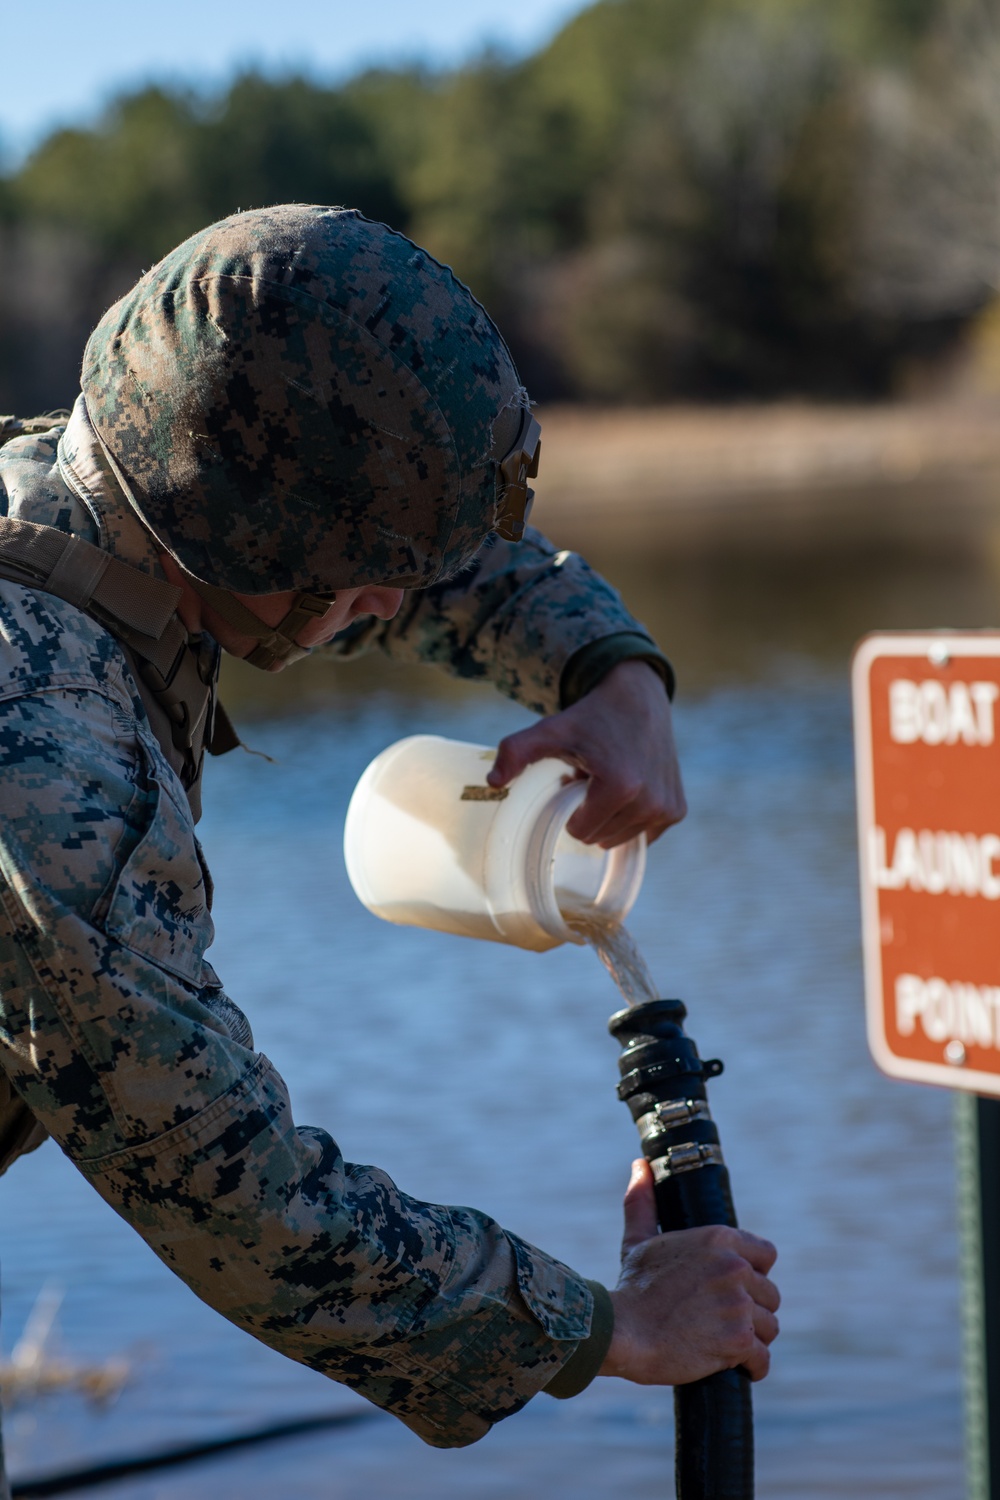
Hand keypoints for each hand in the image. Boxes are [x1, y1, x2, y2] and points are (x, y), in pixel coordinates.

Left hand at [487, 660, 686, 847]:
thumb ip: (516, 753)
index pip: (580, 832)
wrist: (639, 697)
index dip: (569, 809)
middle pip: (601, 838)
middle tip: (591, 779)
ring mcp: (667, 808)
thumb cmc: (591, 717)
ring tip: (609, 781)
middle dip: (590, 813)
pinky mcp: (677, 810)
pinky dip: (631, 817)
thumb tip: (493, 782)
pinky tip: (629, 787)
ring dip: (609, 816)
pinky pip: (644, 834)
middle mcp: (650, 802)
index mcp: (620, 787)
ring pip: (621, 839)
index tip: (574, 780)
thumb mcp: (550, 730)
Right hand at [600, 1159, 779, 1385]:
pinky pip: (763, 1358)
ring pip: (770, 1326)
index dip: (753, 1272)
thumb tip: (640, 1166)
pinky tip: (740, 1367)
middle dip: (752, 1309)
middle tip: (724, 1320)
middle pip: (769, 1293)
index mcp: (719, 1239)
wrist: (623, 1332)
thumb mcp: (638, 1240)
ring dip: (754, 1338)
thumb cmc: (632, 1287)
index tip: (735, 1286)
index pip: (766, 1254)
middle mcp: (734, 1267)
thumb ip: (643, 1202)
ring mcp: (739, 1305)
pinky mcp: (739, 1340)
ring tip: (728, 1343)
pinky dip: (754, 1366)